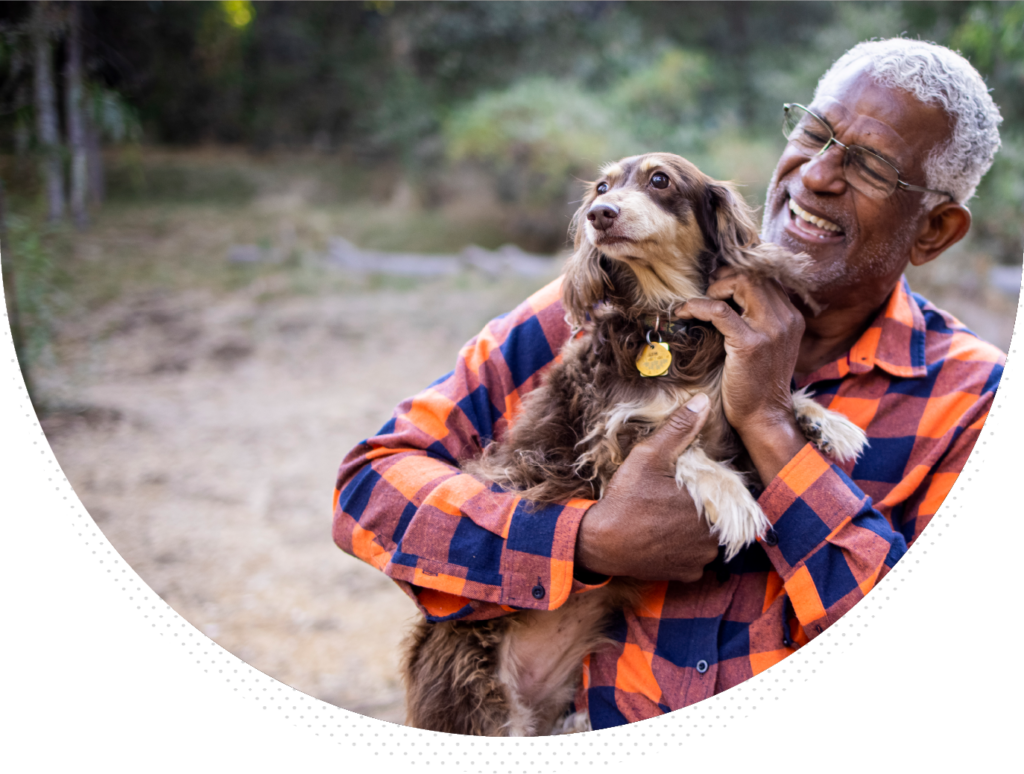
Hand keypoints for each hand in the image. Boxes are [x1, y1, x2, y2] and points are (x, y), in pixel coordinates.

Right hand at [574, 393, 721, 582]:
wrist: (600, 542)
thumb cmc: (626, 499)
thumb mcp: (649, 457)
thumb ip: (679, 429)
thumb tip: (702, 402)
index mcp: (712, 509)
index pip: (727, 495)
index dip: (710, 488)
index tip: (689, 485)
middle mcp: (712, 539)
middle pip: (719, 517)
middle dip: (704, 508)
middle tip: (676, 499)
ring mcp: (699, 560)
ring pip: (708, 539)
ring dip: (696, 529)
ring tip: (670, 517)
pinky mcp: (685, 575)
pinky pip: (695, 559)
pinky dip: (684, 549)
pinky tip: (665, 536)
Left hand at [675, 268, 806, 483]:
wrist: (763, 416)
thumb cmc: (758, 383)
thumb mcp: (768, 345)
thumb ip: (759, 320)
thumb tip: (730, 298)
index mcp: (791, 317)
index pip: (766, 279)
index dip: (738, 277)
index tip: (718, 286)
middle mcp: (786, 319)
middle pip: (754, 276)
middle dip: (725, 278)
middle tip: (706, 290)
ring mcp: (770, 330)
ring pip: (741, 284)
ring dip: (714, 288)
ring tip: (698, 303)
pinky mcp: (749, 344)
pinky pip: (719, 311)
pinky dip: (698, 306)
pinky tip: (685, 311)